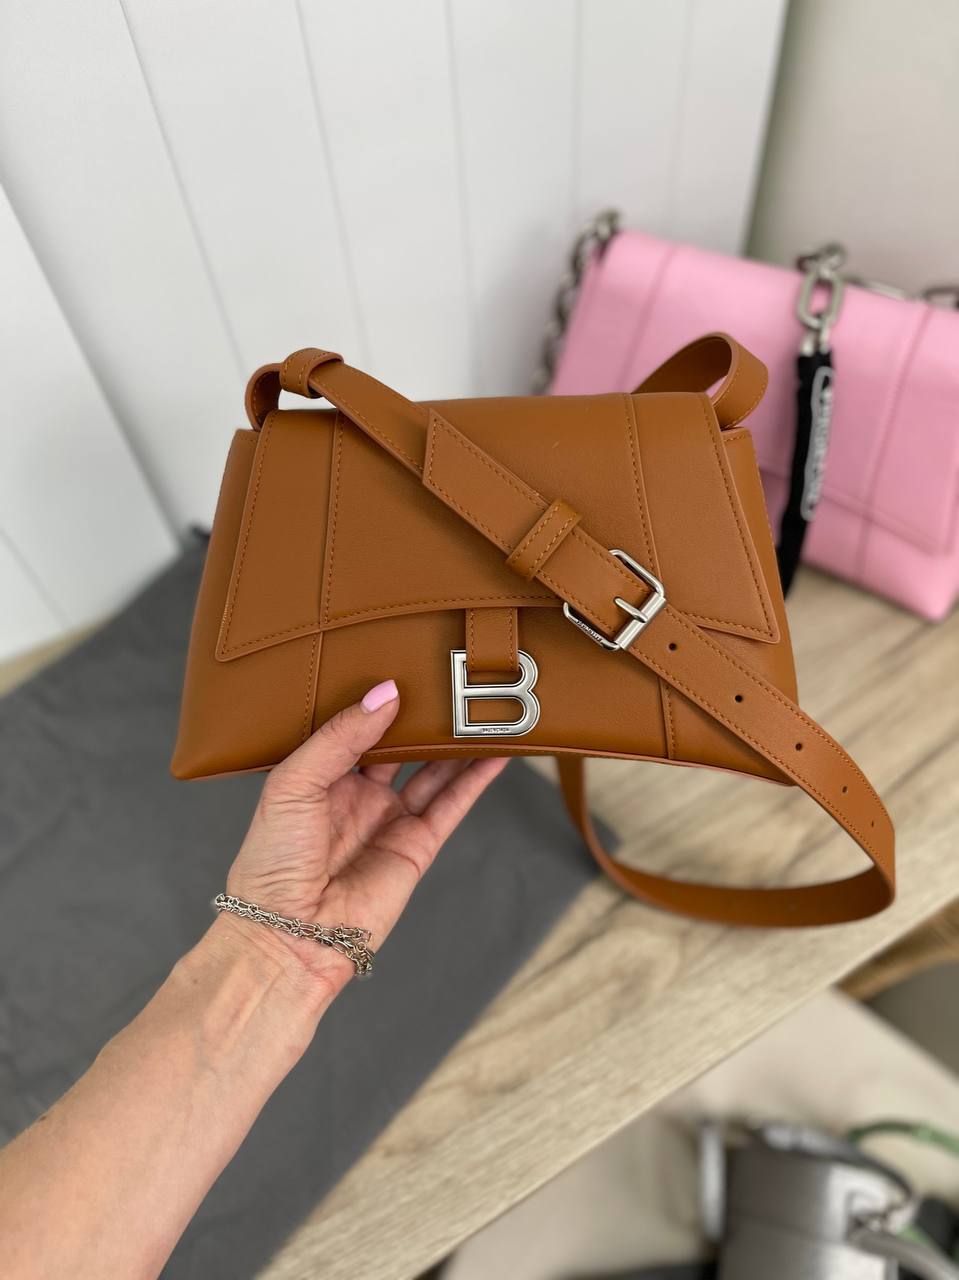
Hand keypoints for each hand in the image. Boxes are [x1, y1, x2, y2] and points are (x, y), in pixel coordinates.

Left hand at [213, 680, 508, 1000]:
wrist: (287, 935)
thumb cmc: (271, 863)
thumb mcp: (294, 782)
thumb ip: (342, 735)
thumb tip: (387, 693)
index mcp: (320, 777)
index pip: (356, 725)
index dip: (378, 697)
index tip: (403, 661)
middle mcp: (358, 795)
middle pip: (402, 744)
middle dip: (424, 715)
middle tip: (450, 677)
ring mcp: (389, 820)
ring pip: (434, 769)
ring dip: (459, 742)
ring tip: (485, 706)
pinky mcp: (417, 846)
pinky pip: (453, 803)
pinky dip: (477, 777)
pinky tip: (496, 750)